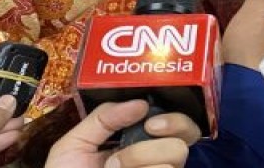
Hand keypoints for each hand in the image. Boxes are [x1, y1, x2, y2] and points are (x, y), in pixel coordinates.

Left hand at [45, 100, 198, 167]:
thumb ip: (103, 118)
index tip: (150, 118)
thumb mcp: (75, 144)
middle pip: (189, 133)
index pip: (174, 124)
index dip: (172, 116)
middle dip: (174, 124)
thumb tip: (140, 103)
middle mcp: (154, 160)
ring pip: (176, 155)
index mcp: (137, 142)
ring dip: (140, 156)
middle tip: (150, 128)